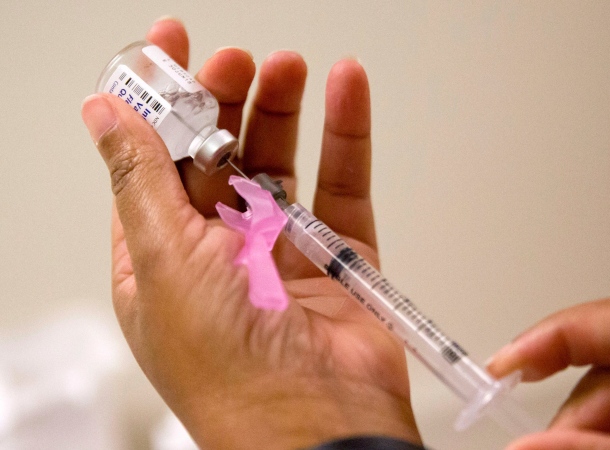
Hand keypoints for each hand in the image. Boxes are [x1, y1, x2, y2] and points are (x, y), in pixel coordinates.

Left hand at [81, 18, 419, 448]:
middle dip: (225, 103)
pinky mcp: (338, 257)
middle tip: (237, 63)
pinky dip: (346, 136)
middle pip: (220, 157)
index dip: (159, 104)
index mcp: (163, 258)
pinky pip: (343, 185)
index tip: (171, 48)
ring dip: (284, 112)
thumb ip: (139, 178)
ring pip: (282, 165)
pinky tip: (346, 91)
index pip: (153, 163)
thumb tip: (102, 115)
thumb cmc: (228, 370)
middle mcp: (220, 253)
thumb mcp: (164, 260)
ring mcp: (282, 253)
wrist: (315, 422)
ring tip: (288, 67)